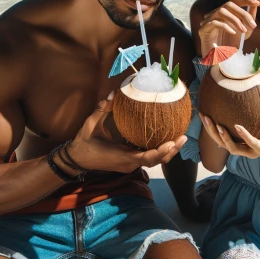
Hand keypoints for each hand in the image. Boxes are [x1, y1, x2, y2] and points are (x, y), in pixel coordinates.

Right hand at [67, 92, 186, 172]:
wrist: (76, 160)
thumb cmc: (84, 143)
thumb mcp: (90, 125)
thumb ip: (102, 109)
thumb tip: (112, 93)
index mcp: (122, 157)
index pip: (146, 158)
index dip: (160, 152)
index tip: (171, 142)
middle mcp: (129, 163)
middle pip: (156, 161)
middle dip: (171, 151)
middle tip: (183, 137)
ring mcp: (130, 165)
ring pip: (154, 161)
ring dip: (167, 151)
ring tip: (180, 138)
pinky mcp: (129, 163)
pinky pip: (147, 158)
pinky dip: (158, 150)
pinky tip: (166, 138)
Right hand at [198, 0, 259, 55]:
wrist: (220, 60)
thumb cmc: (231, 44)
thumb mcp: (245, 30)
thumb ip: (250, 18)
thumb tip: (256, 4)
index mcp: (225, 12)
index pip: (234, 0)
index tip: (257, 2)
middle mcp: (216, 13)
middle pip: (228, 4)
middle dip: (243, 13)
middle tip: (252, 24)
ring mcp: (208, 21)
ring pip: (221, 11)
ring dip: (235, 20)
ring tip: (243, 31)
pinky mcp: (203, 30)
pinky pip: (214, 22)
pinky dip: (225, 26)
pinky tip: (232, 32)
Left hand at [200, 107, 259, 158]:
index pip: (252, 143)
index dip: (244, 136)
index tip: (237, 126)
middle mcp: (247, 153)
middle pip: (232, 148)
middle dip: (223, 137)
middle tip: (216, 124)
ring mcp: (238, 150)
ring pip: (222, 145)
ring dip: (212, 132)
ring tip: (205, 118)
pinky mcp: (232, 145)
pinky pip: (219, 140)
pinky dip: (211, 130)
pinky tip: (205, 117)